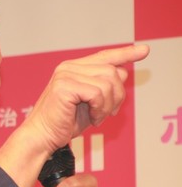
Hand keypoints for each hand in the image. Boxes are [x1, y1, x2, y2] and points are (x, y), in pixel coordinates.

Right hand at [21, 44, 148, 153]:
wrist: (43, 136)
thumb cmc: (64, 122)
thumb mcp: (91, 104)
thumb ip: (104, 87)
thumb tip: (123, 72)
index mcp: (74, 69)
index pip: (104, 56)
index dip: (125, 53)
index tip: (143, 50)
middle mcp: (69, 67)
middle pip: (112, 71)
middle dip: (117, 96)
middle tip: (106, 113)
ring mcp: (65, 75)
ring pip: (107, 83)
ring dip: (108, 105)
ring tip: (97, 117)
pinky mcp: (64, 86)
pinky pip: (98, 93)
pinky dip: (100, 109)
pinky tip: (92, 119)